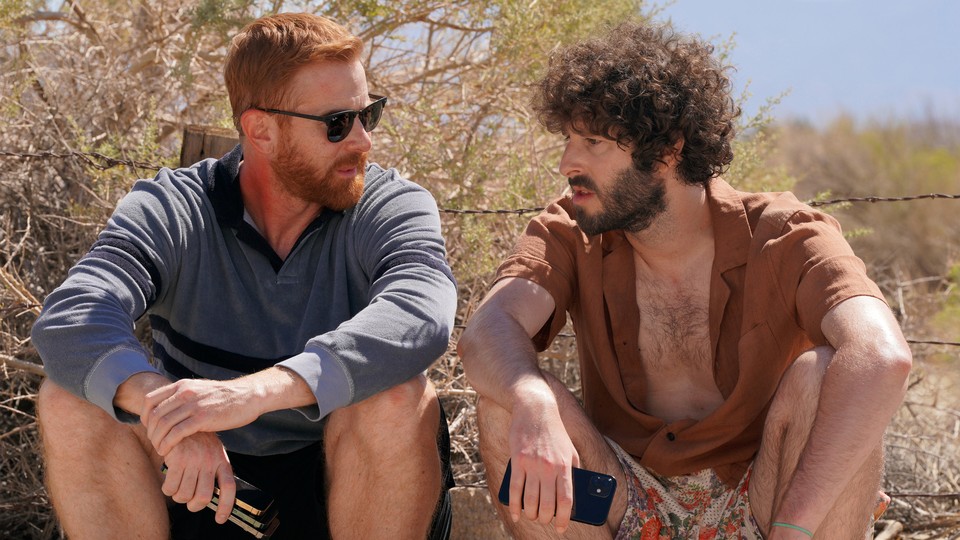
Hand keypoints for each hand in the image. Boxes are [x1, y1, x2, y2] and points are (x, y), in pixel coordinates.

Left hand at [142, 378, 262, 455]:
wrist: (249, 396)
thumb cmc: (226, 397)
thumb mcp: (200, 390)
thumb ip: (184, 396)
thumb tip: (170, 407)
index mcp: (182, 385)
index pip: (150, 400)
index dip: (144, 417)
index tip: (150, 429)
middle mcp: (184, 392)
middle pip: (154, 415)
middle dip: (150, 432)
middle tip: (155, 443)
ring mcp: (193, 405)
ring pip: (163, 425)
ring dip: (157, 441)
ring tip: (160, 450)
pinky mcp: (202, 418)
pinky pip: (176, 433)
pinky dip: (167, 444)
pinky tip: (167, 451)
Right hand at [161, 432, 236, 524]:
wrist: (182, 416)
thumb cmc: (196, 439)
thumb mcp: (211, 451)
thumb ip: (212, 469)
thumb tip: (208, 496)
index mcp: (221, 460)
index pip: (229, 488)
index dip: (226, 506)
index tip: (220, 520)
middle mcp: (210, 462)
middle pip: (204, 497)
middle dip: (194, 505)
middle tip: (187, 500)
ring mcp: (195, 460)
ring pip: (185, 495)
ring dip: (178, 497)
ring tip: (175, 488)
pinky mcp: (179, 458)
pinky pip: (171, 487)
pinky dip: (167, 489)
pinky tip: (167, 482)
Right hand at [507, 395, 579, 533]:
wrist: (535, 408)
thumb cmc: (555, 431)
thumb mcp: (570, 449)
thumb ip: (573, 470)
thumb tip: (574, 494)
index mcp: (565, 465)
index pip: (566, 500)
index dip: (563, 518)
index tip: (561, 527)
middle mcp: (548, 467)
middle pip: (547, 504)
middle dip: (546, 518)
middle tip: (545, 520)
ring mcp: (531, 464)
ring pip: (530, 500)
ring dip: (531, 514)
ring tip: (533, 516)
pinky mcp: (517, 460)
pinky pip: (515, 489)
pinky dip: (514, 505)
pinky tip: (517, 513)